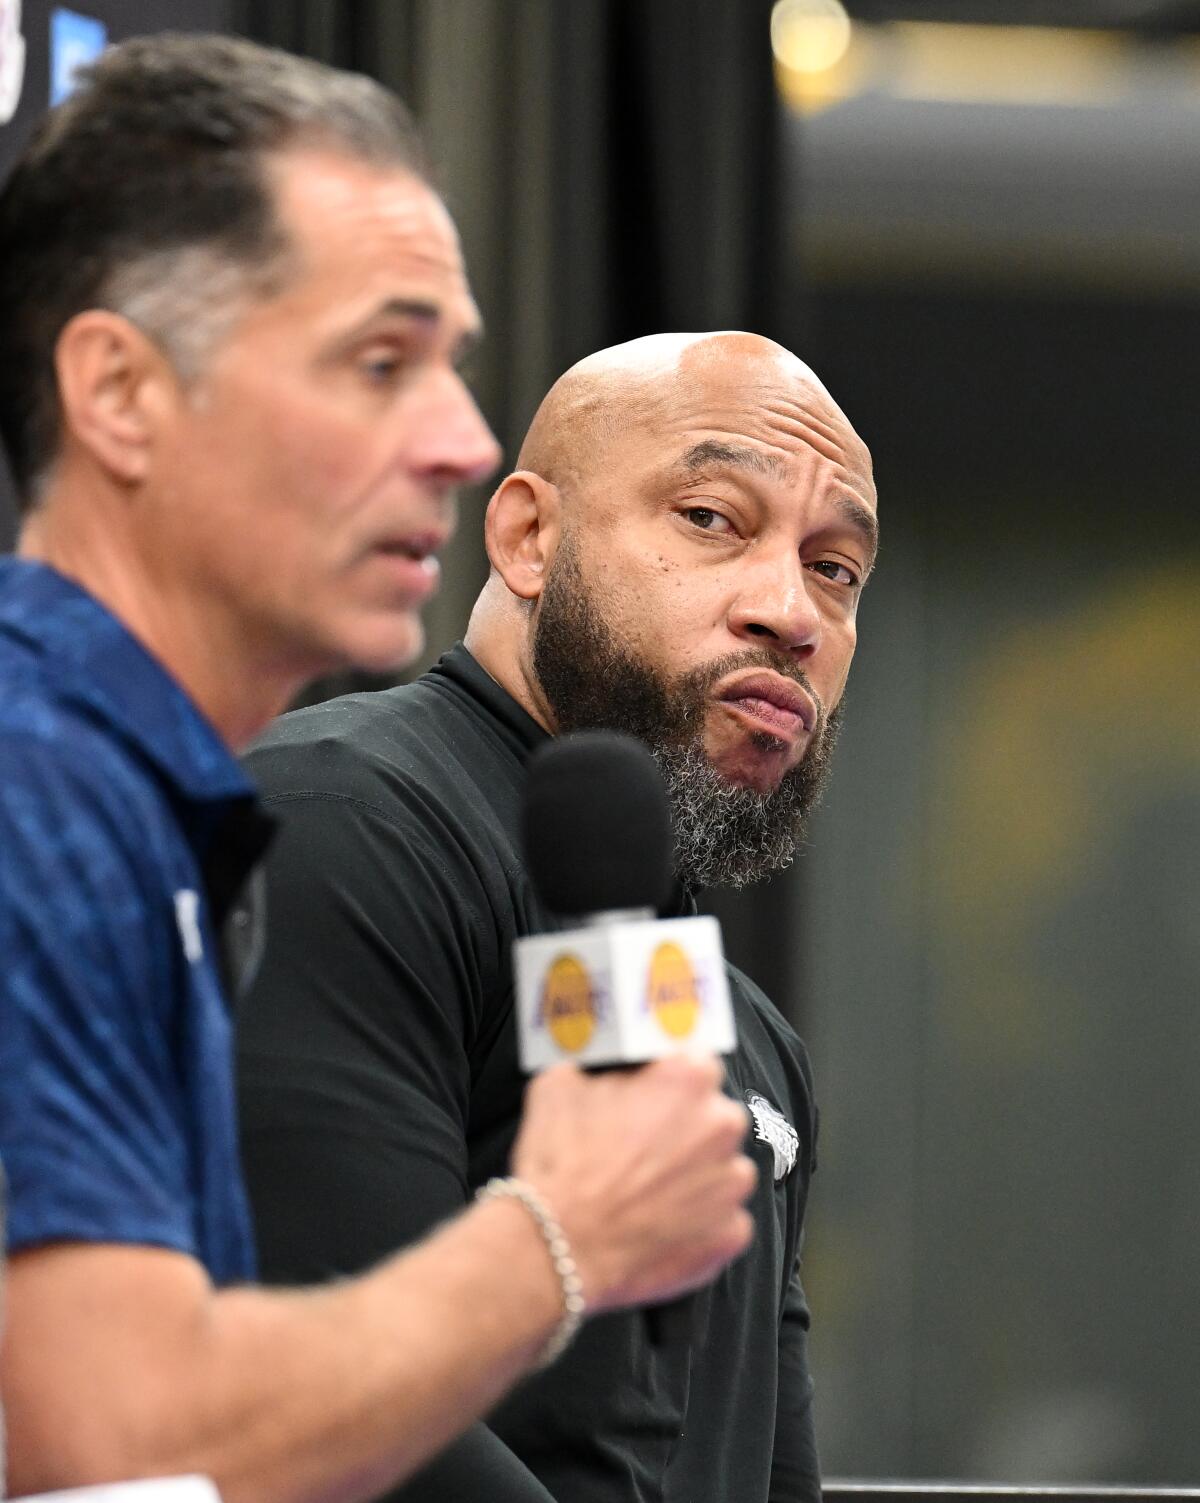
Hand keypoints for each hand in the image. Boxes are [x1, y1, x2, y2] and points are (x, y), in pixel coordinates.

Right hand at [510, 1055, 755, 1312]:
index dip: (669, 1080)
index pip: (696, 1062)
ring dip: (695, 1174)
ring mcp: (731, 1182)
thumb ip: (598, 1069)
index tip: (651, 1095)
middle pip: (713, 1115)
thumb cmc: (560, 1163)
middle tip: (641, 1147)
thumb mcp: (560, 1084)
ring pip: (722, 1167)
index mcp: (688, 1079)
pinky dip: (698, 1221)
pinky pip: (723, 1218)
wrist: (558, 1244)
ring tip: (648, 1191)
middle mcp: (721, 1124)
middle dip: (684, 1127)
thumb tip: (601, 1072)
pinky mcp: (731, 1232)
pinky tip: (659, 1224)